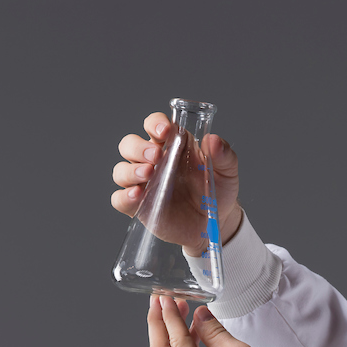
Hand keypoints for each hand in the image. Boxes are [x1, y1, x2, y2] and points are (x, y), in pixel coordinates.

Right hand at [112, 112, 243, 255]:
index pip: (154, 124)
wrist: (216, 223)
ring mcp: (143, 183)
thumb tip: (213, 140)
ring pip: (121, 170)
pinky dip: (124, 196)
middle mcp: (153, 161)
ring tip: (148, 175)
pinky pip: (120, 199)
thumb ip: (224, 155)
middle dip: (138, 148)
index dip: (155, 124)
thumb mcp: (227, 172)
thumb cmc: (218, 191)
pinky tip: (137, 195)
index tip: (165, 131)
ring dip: (130, 170)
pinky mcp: (139, 206)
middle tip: (156, 156)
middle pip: (129, 145)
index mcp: (173, 144)